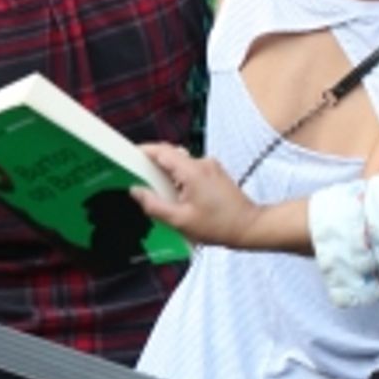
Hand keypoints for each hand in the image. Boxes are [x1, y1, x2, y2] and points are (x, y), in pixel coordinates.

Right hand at [132, 143, 261, 248]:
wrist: (249, 227)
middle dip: (154, 165)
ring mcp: (211, 166)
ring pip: (181, 163)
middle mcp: (202, 162)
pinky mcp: (216, 173)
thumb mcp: (180, 220)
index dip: (143, 151)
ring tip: (163, 193)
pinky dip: (182, 178)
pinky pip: (192, 169)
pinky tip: (181, 197)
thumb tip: (136, 191)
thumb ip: (154, 205)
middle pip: (170, 155)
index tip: (129, 156)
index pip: (161, 151)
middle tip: (141, 179)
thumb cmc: (217, 226)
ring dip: (169, 174)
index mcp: (191, 171)